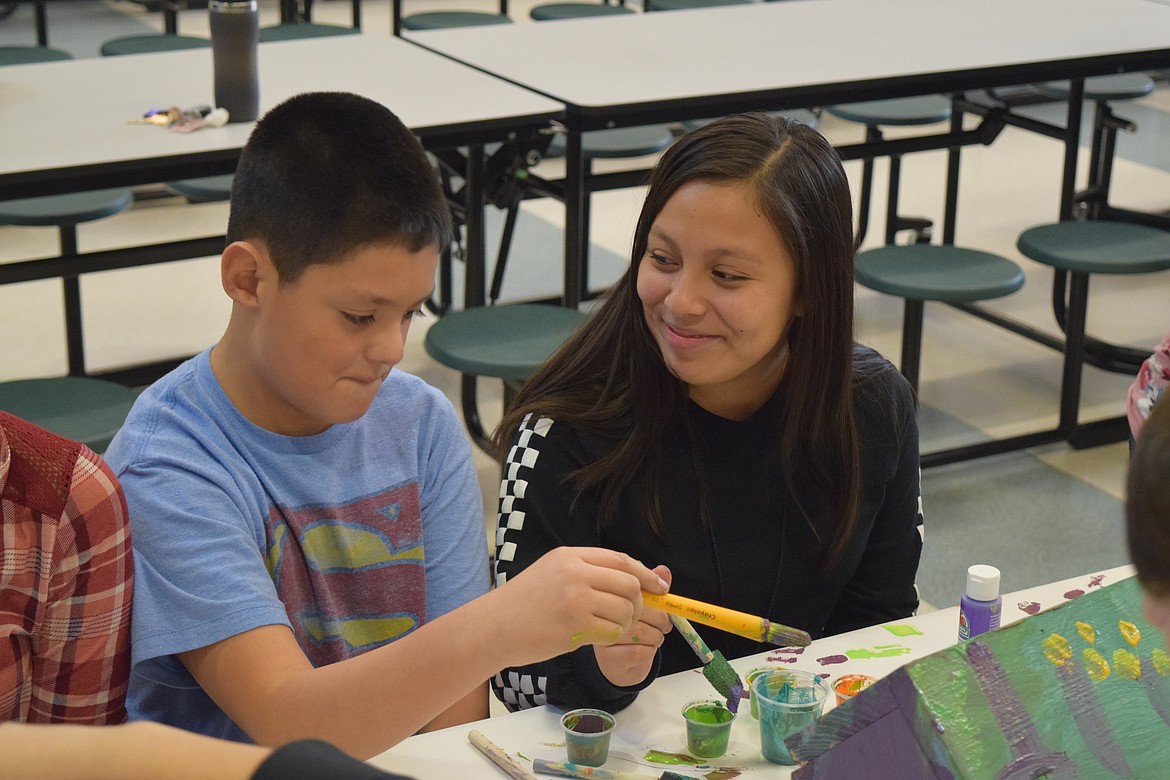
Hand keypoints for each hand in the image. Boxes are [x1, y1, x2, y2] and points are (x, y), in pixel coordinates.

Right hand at [494, 547, 669, 667]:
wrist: (493, 627)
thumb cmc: (524, 602)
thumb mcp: (554, 573)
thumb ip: (592, 572)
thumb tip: (640, 577)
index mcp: (571, 555)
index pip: (621, 560)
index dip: (646, 574)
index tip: (659, 587)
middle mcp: (576, 572)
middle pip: (629, 584)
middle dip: (639, 602)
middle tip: (631, 615)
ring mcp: (576, 599)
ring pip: (625, 610)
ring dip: (625, 623)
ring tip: (608, 628)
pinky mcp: (575, 626)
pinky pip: (613, 632)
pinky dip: (612, 637)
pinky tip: (597, 638)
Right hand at [594, 565, 672, 686]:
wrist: (616, 664)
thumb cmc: (629, 629)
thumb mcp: (641, 606)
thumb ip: (651, 588)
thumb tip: (663, 571)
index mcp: (606, 595)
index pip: (631, 586)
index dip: (652, 592)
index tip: (663, 597)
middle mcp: (599, 613)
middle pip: (639, 608)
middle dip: (661, 618)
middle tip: (665, 623)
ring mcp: (602, 635)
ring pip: (642, 631)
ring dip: (657, 636)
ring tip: (655, 637)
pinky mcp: (608, 656)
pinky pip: (640, 651)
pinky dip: (650, 651)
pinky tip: (645, 649)